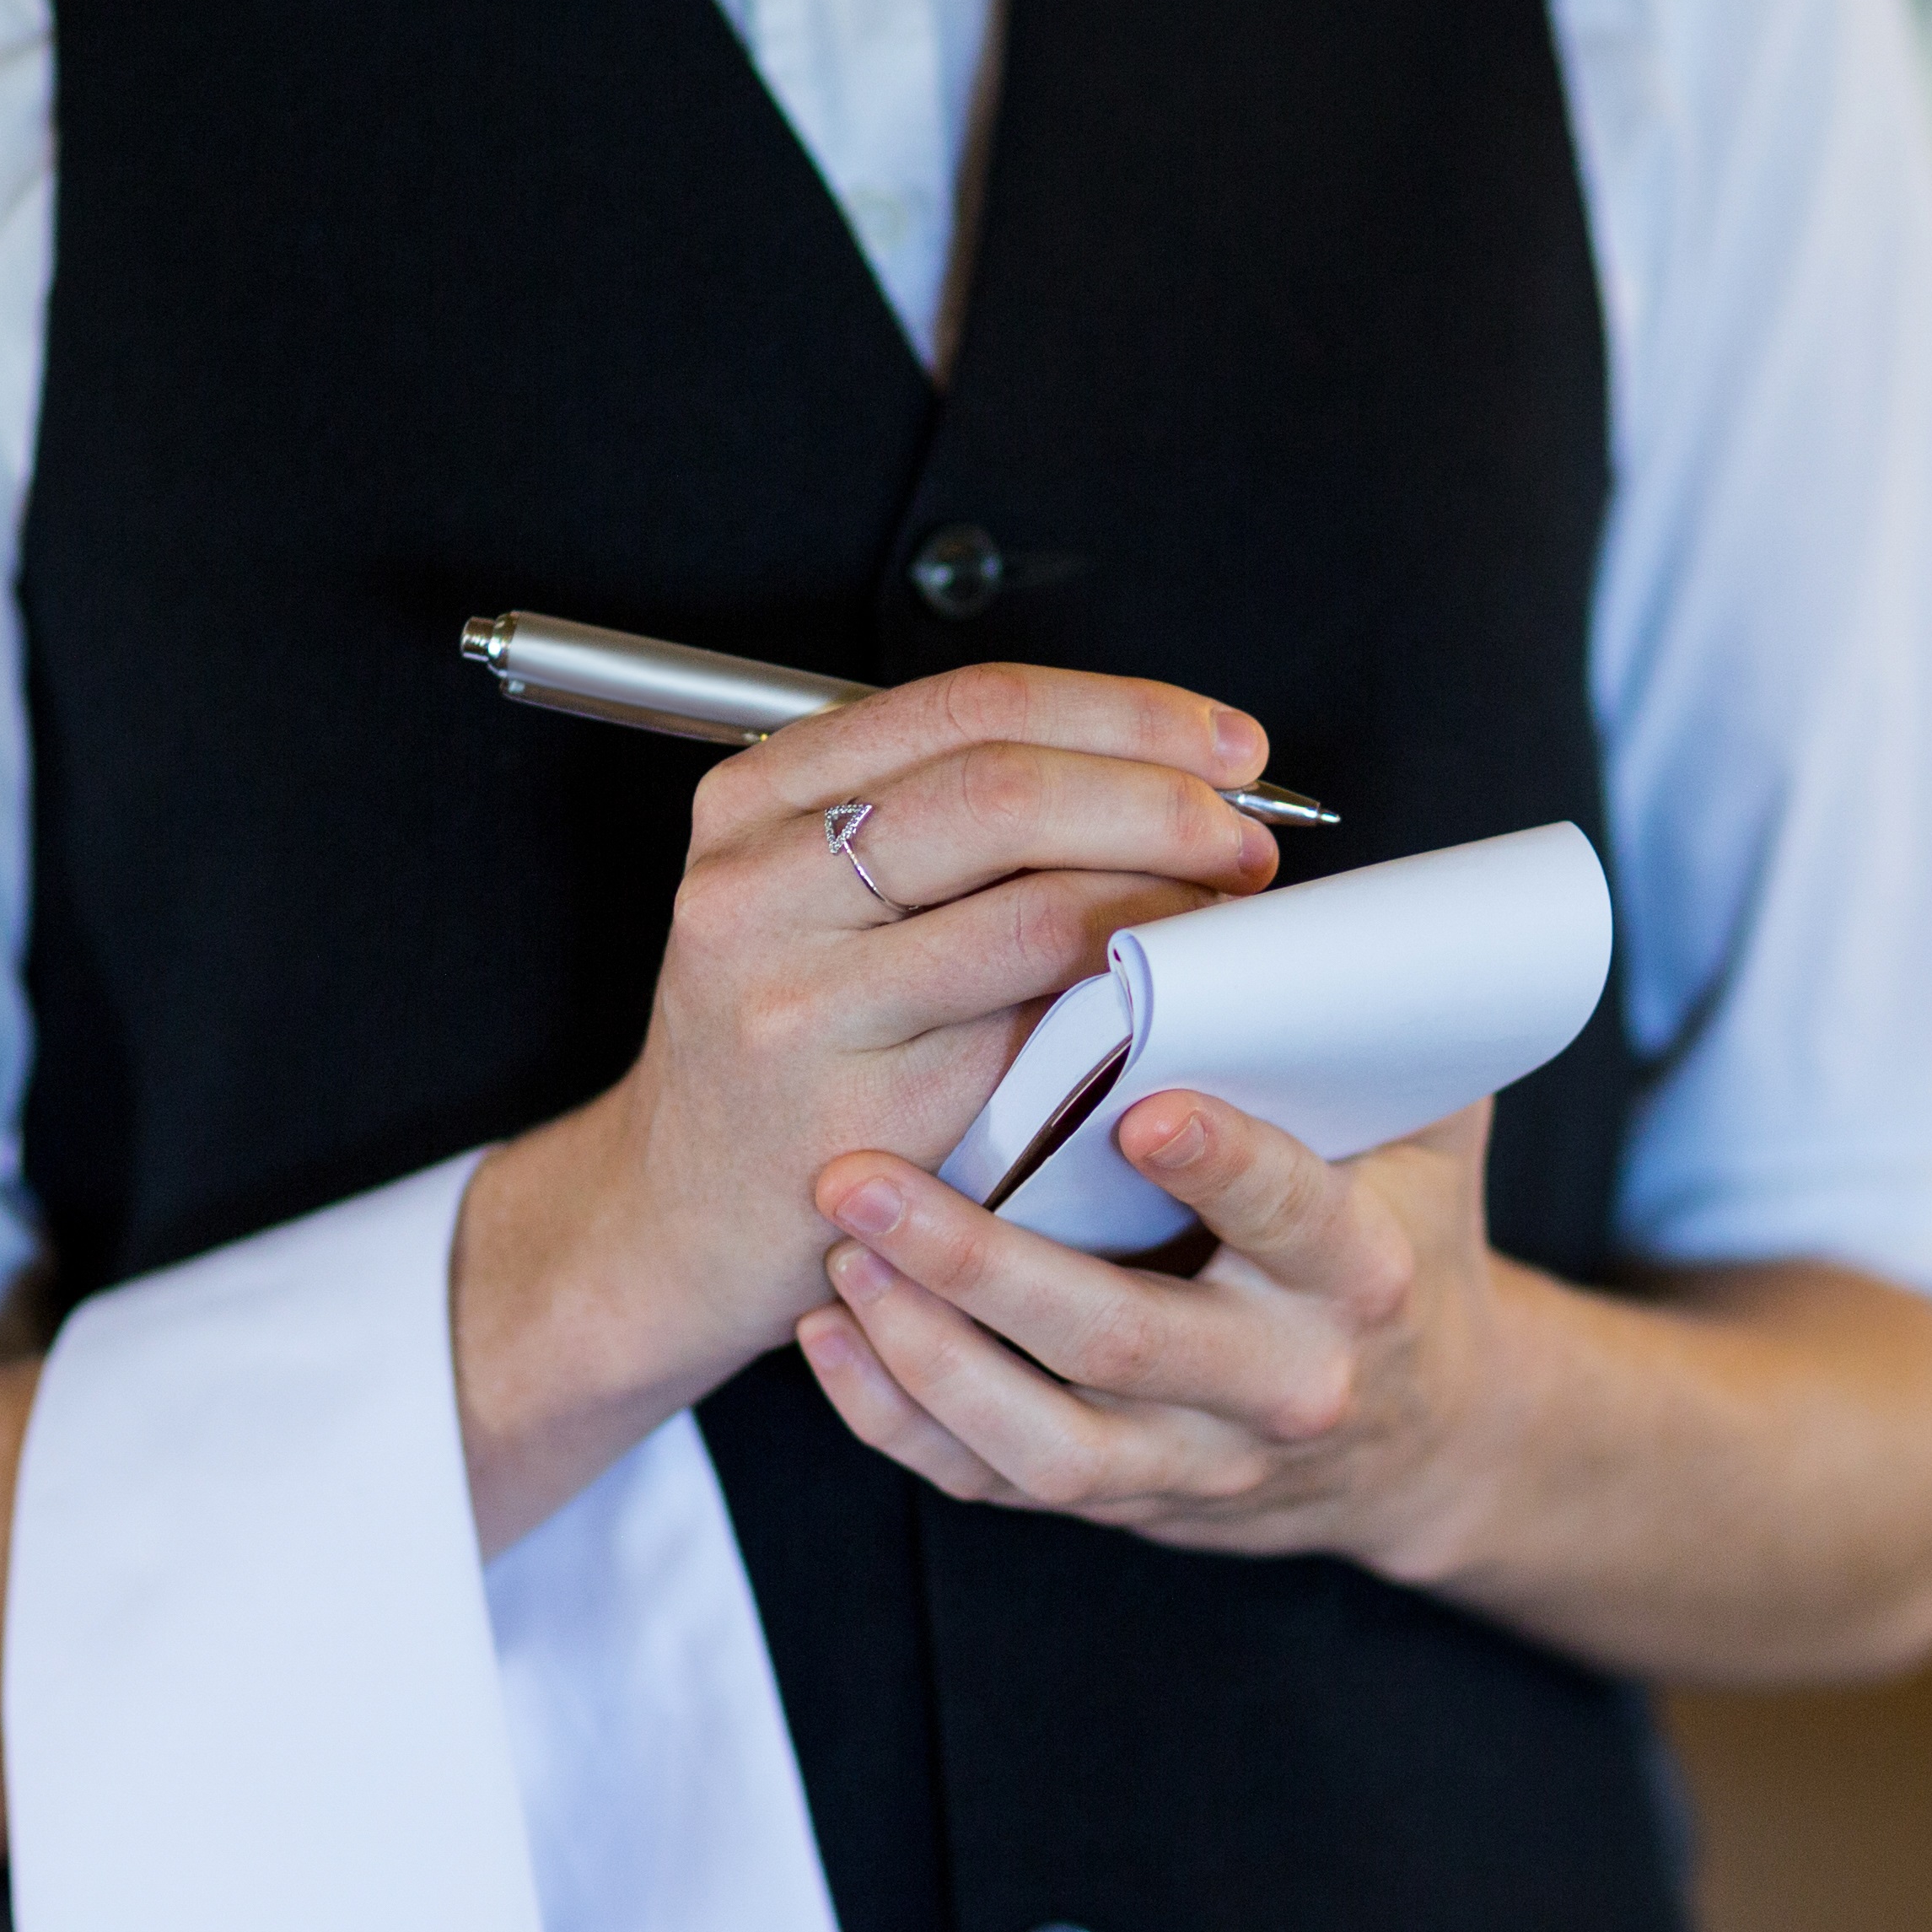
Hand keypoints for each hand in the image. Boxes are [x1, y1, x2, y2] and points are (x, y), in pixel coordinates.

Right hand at [455, 665, 1280, 1548]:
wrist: (685, 1224)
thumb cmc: (784, 1053)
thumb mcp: (809, 902)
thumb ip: (937, 825)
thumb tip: (1159, 768)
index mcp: (753, 806)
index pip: (968, 707)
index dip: (1123, 711)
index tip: (1224, 741)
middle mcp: (757, 890)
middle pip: (1002, 788)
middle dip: (1161, 794)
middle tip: (1246, 828)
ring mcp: (798, 1006)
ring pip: (1035, 907)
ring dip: (1166, 895)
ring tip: (1227, 905)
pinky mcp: (862, 1114)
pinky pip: (1037, 1031)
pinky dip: (1129, 993)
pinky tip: (1172, 987)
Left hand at [789, 1091, 1516, 1583]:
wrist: (1424, 1434)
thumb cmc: (1402, 1231)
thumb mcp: (1426, 1132)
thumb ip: (1361, 1033)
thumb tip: (1265, 894)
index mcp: (1361, 1271)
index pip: (1294, 1216)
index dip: (1223, 1165)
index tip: (1139, 1108)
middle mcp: (1283, 1380)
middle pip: (1122, 1339)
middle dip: (980, 1263)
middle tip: (862, 1181)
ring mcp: (1198, 1459)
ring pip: (1044, 1439)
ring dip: (925, 1351)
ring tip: (838, 1258)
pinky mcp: (1125, 1499)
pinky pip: (991, 1479)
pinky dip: (898, 1417)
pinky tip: (830, 1334)